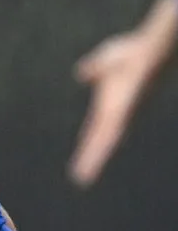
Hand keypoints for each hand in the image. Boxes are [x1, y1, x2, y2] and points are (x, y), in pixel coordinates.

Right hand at [69, 31, 159, 186]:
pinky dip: (99, 146)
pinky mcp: (122, 111)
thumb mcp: (105, 60)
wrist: (151, 50)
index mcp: (109, 109)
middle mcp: (115, 116)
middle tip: (80, 180)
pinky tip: (97, 153)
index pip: (96, 133)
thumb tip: (82, 72)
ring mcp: (119, 115)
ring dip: (93, 160)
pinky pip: (108, 131)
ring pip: (104, 143)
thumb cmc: (132, 53)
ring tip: (82, 177)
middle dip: (91, 160)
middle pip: (100, 143)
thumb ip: (94, 68)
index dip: (88, 148)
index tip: (80, 163)